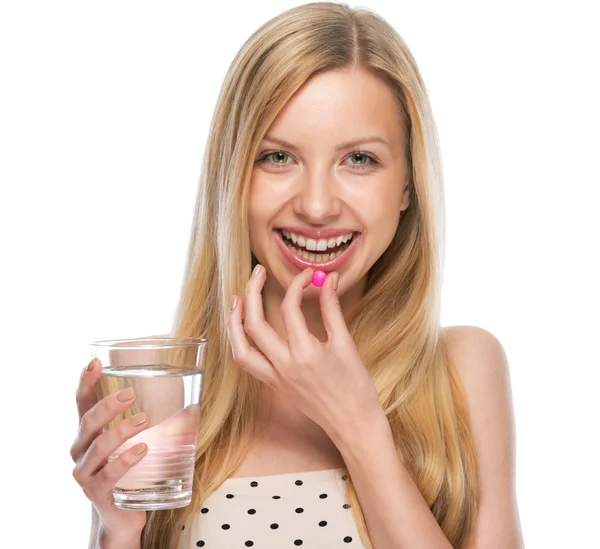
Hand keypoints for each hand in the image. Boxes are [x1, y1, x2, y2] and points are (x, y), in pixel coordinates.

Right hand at [70, 358, 147, 538]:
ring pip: (99, 446)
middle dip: (108, 405)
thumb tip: (193, 398)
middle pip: (88, 421)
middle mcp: (81, 450)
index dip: (86, 382)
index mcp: (89, 432)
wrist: (122, 515)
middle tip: (132, 394)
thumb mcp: (135, 442)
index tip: (95, 363)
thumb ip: (151, 421)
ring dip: (122, 430)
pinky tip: (141, 450)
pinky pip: (108, 474)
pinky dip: (125, 460)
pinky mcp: (97, 493)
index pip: (82, 403)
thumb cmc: (132, 470)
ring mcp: (86, 473)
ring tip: (144, 419)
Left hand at [226, 266, 381, 441]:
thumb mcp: (346, 344)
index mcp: (305, 353)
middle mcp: (284, 366)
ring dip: (234, 322)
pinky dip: (241, 343)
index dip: (297, 284)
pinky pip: (248, 363)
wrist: (354, 424)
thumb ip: (332, 309)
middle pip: (254, 324)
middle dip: (252, 292)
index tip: (308, 274)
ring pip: (240, 348)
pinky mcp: (274, 386)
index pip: (290, 308)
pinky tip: (244, 329)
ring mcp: (275, 378)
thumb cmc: (356, 387)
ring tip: (237, 299)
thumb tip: (327, 280)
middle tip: (258, 271)